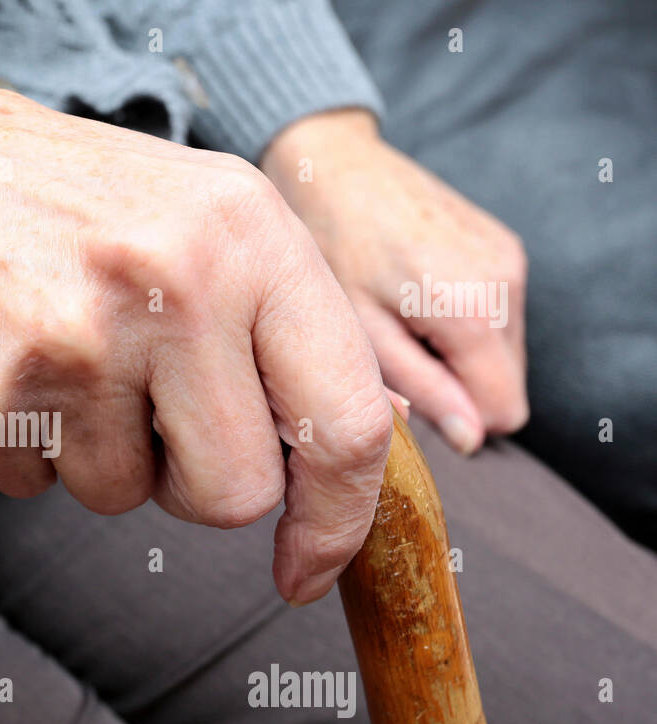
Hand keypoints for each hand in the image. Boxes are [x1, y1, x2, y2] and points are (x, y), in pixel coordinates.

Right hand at [0, 71, 394, 604]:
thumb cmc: (48, 204)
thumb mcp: (189, 214)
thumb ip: (276, 318)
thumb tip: (356, 444)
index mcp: (246, 231)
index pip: (348, 419)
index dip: (339, 518)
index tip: (308, 567)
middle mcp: (170, 282)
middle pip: (234, 494)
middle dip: (188, 480)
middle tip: (138, 409)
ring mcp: (70, 340)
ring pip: (125, 498)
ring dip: (93, 455)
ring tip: (51, 355)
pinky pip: (36, 489)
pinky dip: (19, 452)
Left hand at [261, 109, 528, 453]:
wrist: (335, 165)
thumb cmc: (332, 247)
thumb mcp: (360, 332)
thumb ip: (419, 388)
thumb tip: (470, 440)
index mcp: (472, 310)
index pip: (501, 413)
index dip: (453, 421)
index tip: (403, 398)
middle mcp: (506, 283)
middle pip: (505, 386)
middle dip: (453, 389)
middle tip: (391, 355)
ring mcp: (510, 259)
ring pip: (500, 354)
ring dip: (454, 356)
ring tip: (397, 321)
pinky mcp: (503, 245)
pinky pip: (496, 317)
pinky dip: (458, 324)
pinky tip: (411, 297)